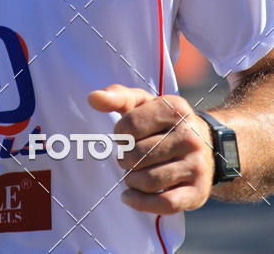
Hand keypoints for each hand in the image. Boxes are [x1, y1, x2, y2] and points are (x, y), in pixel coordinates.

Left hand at [88, 84, 213, 214]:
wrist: (208, 145)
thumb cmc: (165, 122)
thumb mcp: (144, 103)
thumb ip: (117, 96)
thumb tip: (93, 98)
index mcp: (175, 109)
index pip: (129, 125)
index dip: (119, 134)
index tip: (124, 137)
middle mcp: (189, 136)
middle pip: (136, 155)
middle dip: (124, 159)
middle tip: (127, 158)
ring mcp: (196, 165)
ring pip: (149, 180)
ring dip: (131, 180)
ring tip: (131, 174)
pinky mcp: (198, 191)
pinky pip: (165, 203)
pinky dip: (141, 203)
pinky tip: (129, 196)